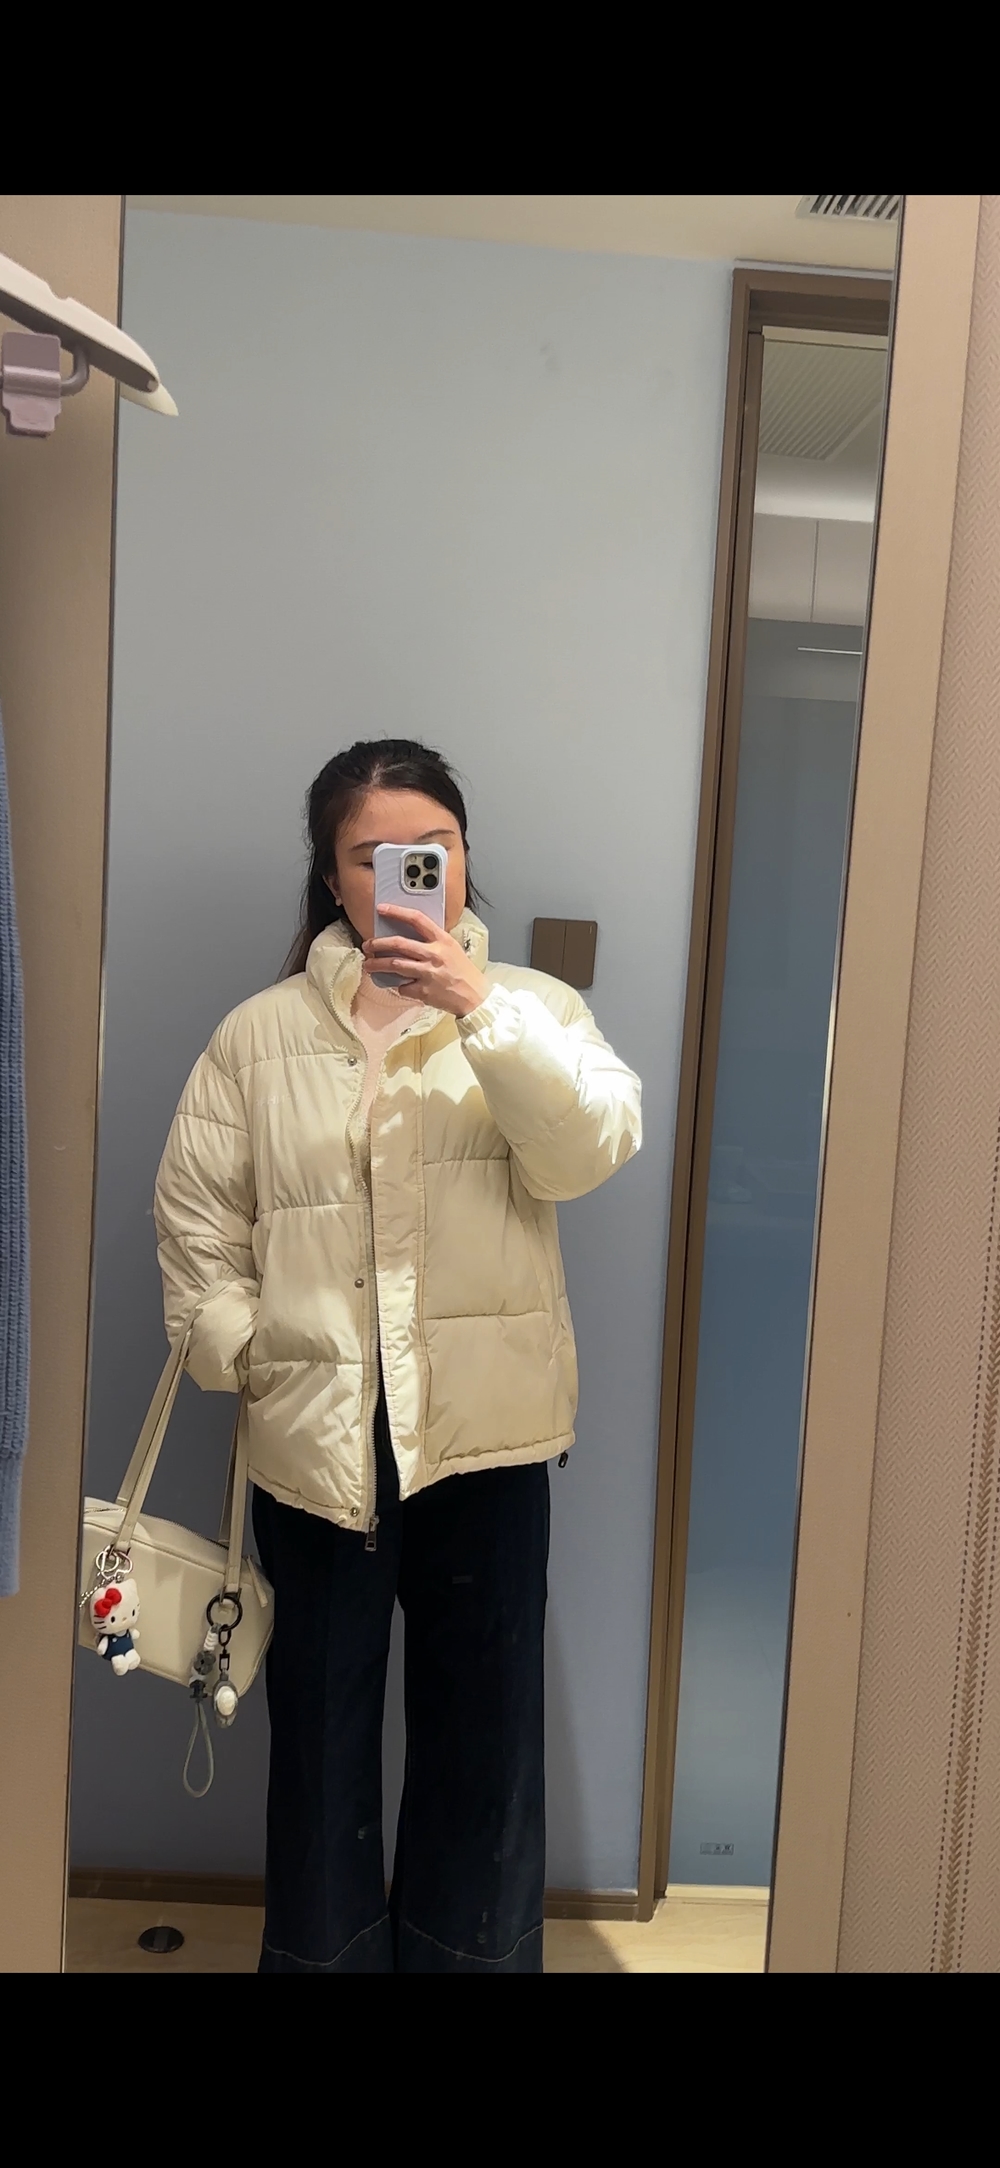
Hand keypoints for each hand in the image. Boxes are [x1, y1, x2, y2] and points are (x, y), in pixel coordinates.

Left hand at [362, 907, 488, 1018]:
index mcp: (442, 940)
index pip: (417, 919)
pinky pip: (402, 987)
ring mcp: (428, 973)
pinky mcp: (423, 990)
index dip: (397, 912)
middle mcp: (434, 954)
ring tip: (368, 965)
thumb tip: (410, 937)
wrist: (475, 997)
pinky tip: (399, 985)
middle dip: (378, 943)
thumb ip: (433, 942)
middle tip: (368, 945)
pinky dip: (398, 986)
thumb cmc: (464, 973)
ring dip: (377, 965)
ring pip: (394, 965)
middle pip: (399, 944)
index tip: (381, 909)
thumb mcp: (452, 949)